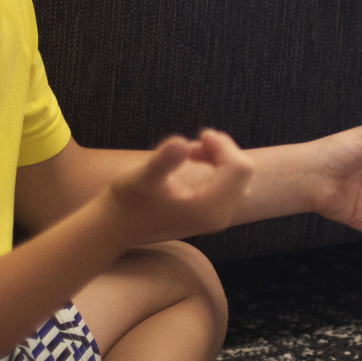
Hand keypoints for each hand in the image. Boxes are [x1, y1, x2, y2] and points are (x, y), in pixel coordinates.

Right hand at [105, 130, 254, 244]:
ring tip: (191, 151)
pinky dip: (217, 167)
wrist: (117, 226)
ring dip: (220, 158)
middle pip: (243, 172)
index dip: (224, 145)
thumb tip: (182, 143)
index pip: (239, 169)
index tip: (200, 134)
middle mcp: (219, 216)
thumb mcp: (141, 177)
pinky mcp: (211, 214)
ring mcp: (217, 217)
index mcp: (208, 208)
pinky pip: (230, 184)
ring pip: (239, 178)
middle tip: (196, 140)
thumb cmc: (127, 201)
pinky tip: (192, 159)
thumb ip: (163, 161)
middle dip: (223, 151)